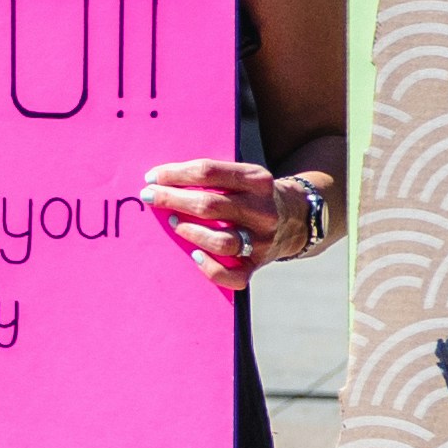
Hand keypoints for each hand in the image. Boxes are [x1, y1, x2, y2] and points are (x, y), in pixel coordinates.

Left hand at [137, 156, 311, 293]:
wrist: (297, 218)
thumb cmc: (254, 194)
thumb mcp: (245, 175)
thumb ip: (214, 176)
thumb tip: (163, 180)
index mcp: (256, 180)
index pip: (208, 172)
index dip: (175, 174)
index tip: (152, 177)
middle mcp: (261, 210)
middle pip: (209, 206)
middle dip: (172, 200)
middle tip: (151, 197)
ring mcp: (261, 240)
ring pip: (221, 241)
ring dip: (190, 231)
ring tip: (174, 223)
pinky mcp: (258, 264)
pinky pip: (232, 275)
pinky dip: (210, 268)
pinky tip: (195, 255)